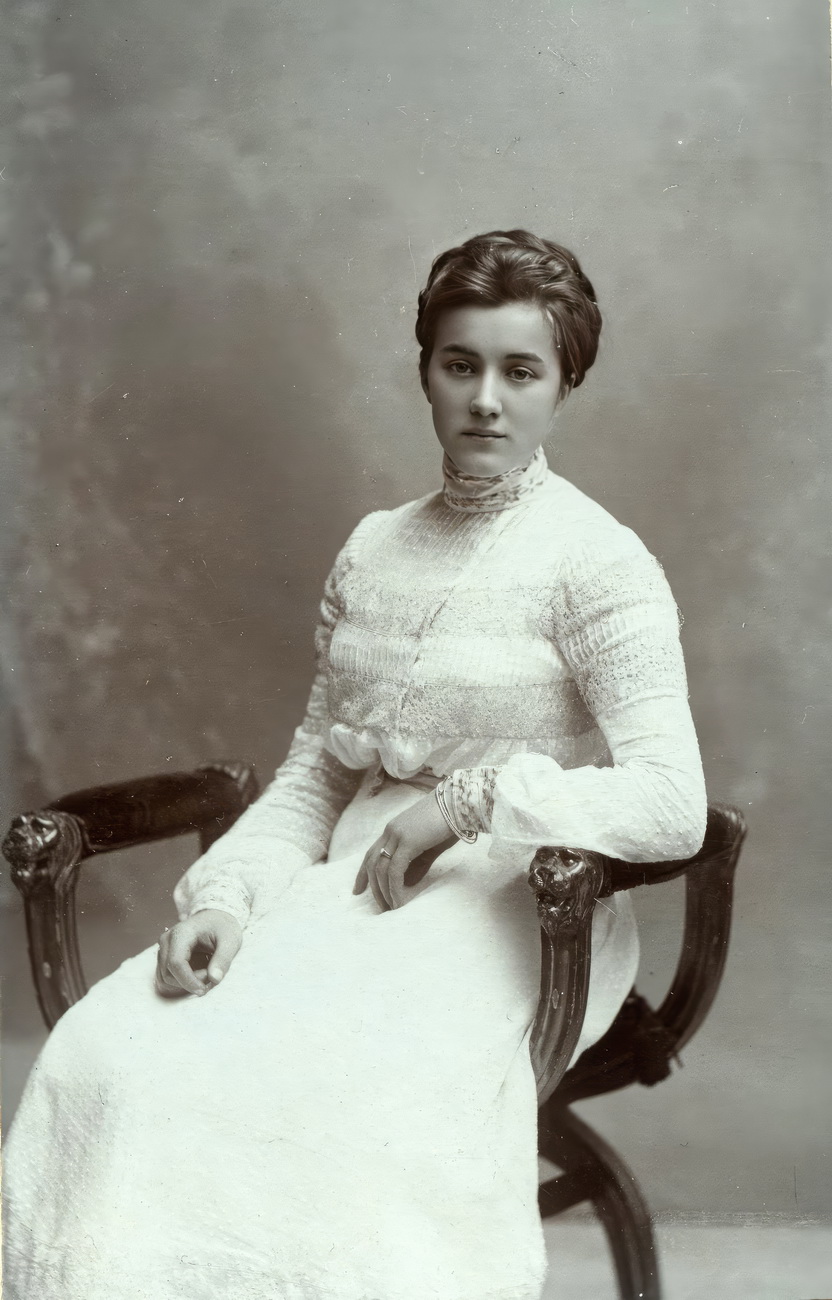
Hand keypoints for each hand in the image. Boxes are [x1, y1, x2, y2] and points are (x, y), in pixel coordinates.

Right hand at [155, 909, 242, 997]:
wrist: (215, 919)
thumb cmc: (222, 928)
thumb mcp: (230, 940)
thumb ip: (223, 959)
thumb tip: (214, 979)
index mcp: (181, 933)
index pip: (176, 963)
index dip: (188, 981)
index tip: (204, 990)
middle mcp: (166, 940)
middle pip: (168, 974)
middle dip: (189, 982)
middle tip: (211, 976)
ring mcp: (163, 949)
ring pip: (165, 979)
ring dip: (184, 984)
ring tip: (205, 973)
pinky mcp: (163, 958)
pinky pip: (164, 979)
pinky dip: (179, 983)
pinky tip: (195, 976)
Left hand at [352, 792, 455, 910]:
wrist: (461, 803)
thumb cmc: (449, 823)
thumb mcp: (431, 846)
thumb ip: (418, 864)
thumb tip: (407, 884)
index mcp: (393, 830)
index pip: (371, 854)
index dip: (363, 874)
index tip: (357, 890)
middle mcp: (390, 831)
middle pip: (372, 863)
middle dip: (373, 888)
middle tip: (381, 908)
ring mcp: (397, 835)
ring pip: (380, 869)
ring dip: (384, 892)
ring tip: (391, 909)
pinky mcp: (407, 841)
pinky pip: (394, 870)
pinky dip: (394, 888)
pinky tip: (399, 901)